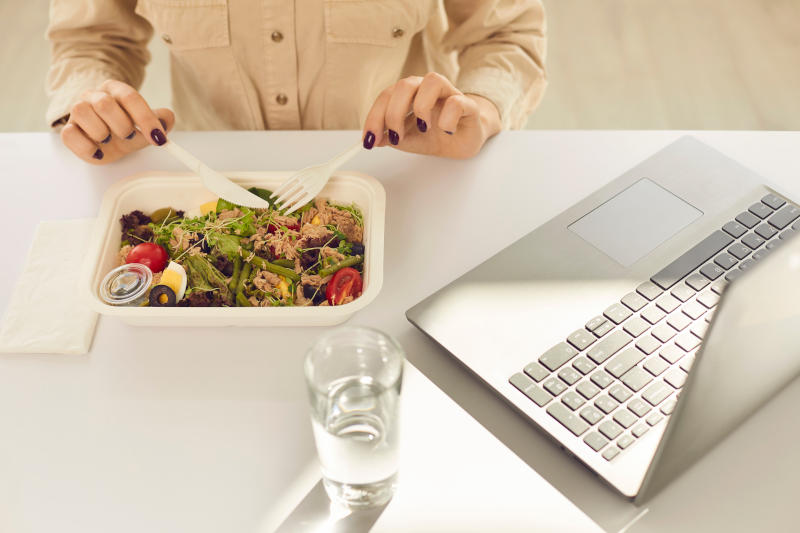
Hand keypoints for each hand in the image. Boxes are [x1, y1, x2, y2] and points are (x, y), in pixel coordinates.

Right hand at [60, 80, 174, 164]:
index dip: (145, 118)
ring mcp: (77, 112)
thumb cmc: (125, 129)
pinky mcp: (68, 130)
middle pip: (104, 103)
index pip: (129, 96)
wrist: (106, 141)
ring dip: (101, 132)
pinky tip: (99, 152)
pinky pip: (69, 135)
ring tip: (110, 140)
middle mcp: (93, 96)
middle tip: (129, 136)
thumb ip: (159, 121)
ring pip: (81, 111)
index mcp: (114, 90)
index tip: (158, 137)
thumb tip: (167, 118)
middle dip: (122, 125)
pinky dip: (87, 147)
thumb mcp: (145, 126)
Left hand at [361, 72, 501, 158]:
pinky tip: (445, 130)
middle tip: (395, 137)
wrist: (463, 142)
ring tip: (423, 128)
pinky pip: (457, 101)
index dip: (375, 117)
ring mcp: (448, 93)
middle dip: (394, 113)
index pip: (386, 96)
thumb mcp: (407, 140)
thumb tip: (372, 139)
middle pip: (405, 85)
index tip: (369, 139)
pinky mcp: (468, 105)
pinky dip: (447, 118)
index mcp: (409, 93)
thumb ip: (390, 137)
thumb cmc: (435, 136)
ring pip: (432, 81)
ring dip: (421, 107)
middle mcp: (426, 88)